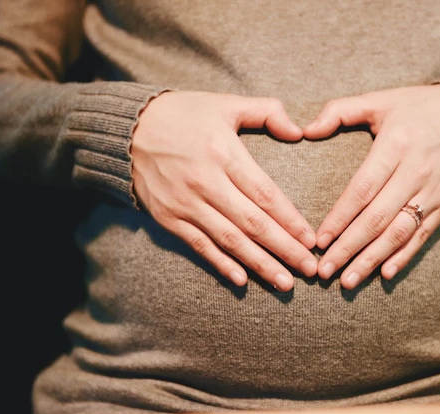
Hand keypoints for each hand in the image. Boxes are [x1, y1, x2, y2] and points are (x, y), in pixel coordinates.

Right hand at [131, 91, 317, 290]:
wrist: (128, 129)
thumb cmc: (184, 114)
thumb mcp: (226, 103)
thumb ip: (266, 111)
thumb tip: (299, 131)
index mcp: (223, 152)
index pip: (265, 194)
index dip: (290, 220)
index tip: (311, 240)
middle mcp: (205, 182)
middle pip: (252, 223)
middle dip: (284, 249)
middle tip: (310, 270)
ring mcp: (185, 203)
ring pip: (229, 240)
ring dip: (260, 264)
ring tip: (285, 283)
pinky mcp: (169, 218)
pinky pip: (199, 246)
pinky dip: (221, 264)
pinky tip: (242, 280)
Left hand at [303, 84, 439, 288]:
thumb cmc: (420, 107)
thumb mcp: (381, 99)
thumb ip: (340, 111)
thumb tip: (305, 130)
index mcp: (396, 145)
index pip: (362, 189)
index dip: (339, 218)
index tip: (319, 240)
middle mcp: (416, 172)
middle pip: (377, 219)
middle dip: (348, 248)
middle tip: (324, 271)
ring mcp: (433, 192)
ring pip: (399, 233)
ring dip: (371, 260)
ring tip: (348, 281)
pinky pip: (423, 235)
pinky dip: (404, 257)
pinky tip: (385, 274)